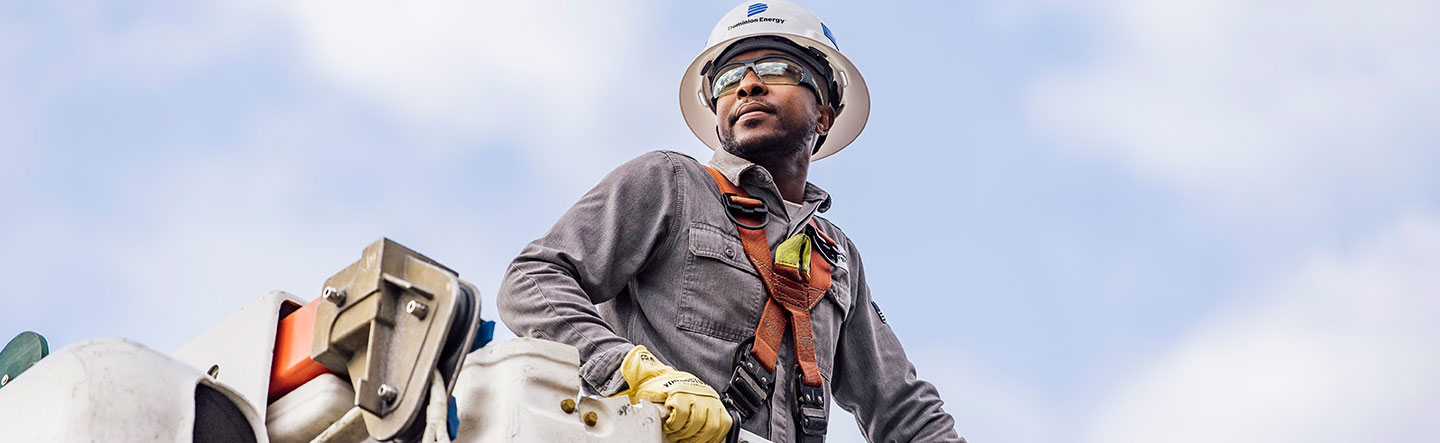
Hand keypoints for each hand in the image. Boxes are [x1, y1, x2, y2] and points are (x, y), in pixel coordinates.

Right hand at [616, 345, 733, 442]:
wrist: (649, 375)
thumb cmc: (667, 391)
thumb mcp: (691, 402)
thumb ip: (701, 415)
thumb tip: (707, 437)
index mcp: (710, 398)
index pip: (723, 422)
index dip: (713, 437)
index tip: (703, 442)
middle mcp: (704, 394)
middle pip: (711, 426)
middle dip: (696, 439)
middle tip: (684, 440)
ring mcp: (692, 392)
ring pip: (697, 422)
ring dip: (683, 433)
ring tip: (675, 433)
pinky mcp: (678, 393)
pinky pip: (681, 416)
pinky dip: (674, 425)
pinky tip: (669, 425)